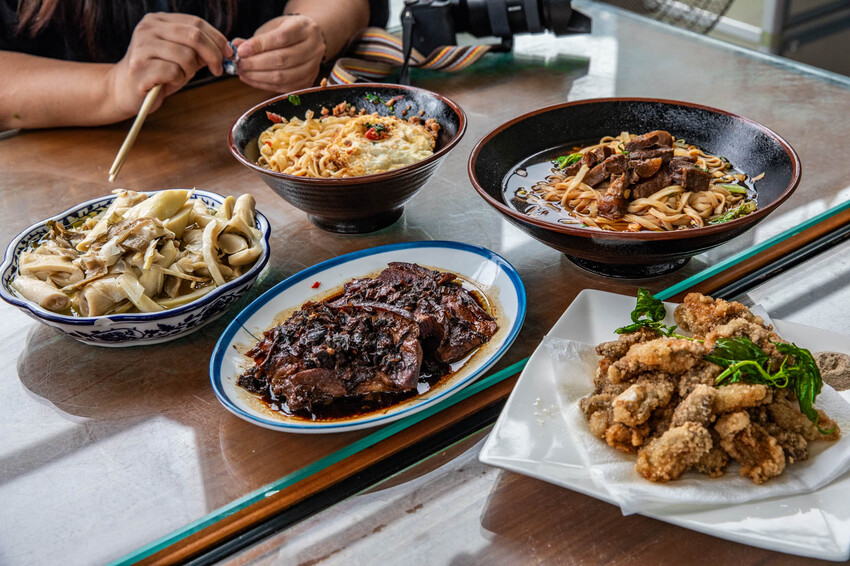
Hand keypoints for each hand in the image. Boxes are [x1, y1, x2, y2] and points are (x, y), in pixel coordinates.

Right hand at [106, 12, 231, 118]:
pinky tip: (169, 82)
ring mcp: (141, 46)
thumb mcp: (180, 55)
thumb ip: (199, 48)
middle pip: (194, 36)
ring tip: (181, 76)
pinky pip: (174, 72)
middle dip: (212, 55)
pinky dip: (178, 80)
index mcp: (158, 20)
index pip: (196, 23)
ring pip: (186, 56)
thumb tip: (225, 49)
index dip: (217, 39)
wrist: (125, 89)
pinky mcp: (139, 67)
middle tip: (218, 70)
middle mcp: (148, 28)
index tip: (228, 54)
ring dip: (191, 71)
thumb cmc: (157, 72)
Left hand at [234, 15, 325, 91]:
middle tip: (239, 64)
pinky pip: (284, 87)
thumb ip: (256, 39)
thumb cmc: (287, 32)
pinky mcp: (307, 82)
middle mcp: (313, 48)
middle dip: (256, 64)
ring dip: (258, 77)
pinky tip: (252, 79)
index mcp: (304, 28)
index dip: (259, 45)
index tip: (241, 50)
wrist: (308, 41)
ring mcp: (313, 67)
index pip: (281, 37)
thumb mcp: (273, 28)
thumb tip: (236, 46)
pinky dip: (264, 85)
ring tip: (243, 72)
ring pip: (283, 76)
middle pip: (282, 59)